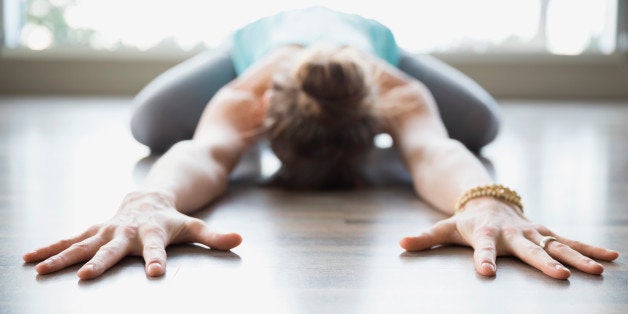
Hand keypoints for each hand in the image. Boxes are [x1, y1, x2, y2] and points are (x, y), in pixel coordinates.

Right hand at [23, 190, 241, 279]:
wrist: (149, 198)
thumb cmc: (172, 218)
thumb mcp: (195, 226)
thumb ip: (215, 236)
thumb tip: (240, 240)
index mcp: (153, 232)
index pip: (157, 248)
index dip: (157, 260)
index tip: (155, 273)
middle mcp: (126, 231)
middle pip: (113, 248)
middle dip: (101, 261)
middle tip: (87, 276)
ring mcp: (107, 230)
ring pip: (82, 244)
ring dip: (62, 257)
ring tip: (41, 271)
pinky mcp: (93, 231)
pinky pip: (69, 240)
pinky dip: (50, 249)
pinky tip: (29, 259)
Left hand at [399, 197, 618, 278]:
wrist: (486, 200)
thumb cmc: (464, 220)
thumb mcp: (444, 227)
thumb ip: (424, 237)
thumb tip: (400, 245)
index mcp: (486, 232)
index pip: (483, 247)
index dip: (484, 259)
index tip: (487, 273)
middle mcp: (513, 232)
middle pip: (529, 249)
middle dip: (544, 262)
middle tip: (560, 277)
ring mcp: (532, 231)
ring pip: (557, 245)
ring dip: (577, 257)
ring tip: (597, 271)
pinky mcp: (545, 232)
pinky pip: (569, 240)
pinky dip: (590, 248)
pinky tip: (611, 258)